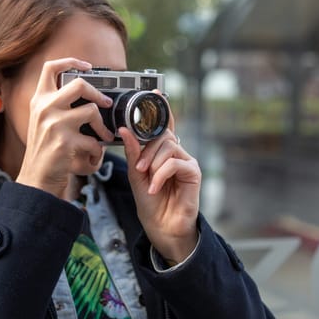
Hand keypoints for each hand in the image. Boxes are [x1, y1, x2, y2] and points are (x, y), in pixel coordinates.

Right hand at [16, 58, 113, 196]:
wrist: (36, 178)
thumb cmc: (45, 150)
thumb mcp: (43, 121)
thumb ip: (56, 105)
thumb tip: (86, 91)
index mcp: (39, 100)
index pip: (50, 67)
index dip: (71, 61)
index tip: (87, 66)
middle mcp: (44, 108)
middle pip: (79, 84)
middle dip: (98, 94)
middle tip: (106, 104)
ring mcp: (54, 124)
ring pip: (91, 111)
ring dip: (102, 127)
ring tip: (104, 137)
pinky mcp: (64, 142)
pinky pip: (93, 140)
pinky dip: (97, 151)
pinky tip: (92, 157)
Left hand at [119, 112, 200, 264]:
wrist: (160, 226)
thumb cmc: (149, 202)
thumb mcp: (135, 174)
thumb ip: (133, 152)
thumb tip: (125, 130)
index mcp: (162, 152)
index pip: (163, 126)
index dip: (161, 109)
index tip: (155, 92)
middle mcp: (176, 153)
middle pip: (162, 135)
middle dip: (147, 150)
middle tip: (139, 168)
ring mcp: (186, 161)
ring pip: (168, 147)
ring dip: (153, 163)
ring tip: (147, 179)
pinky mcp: (194, 173)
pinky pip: (175, 162)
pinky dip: (161, 174)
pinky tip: (156, 187)